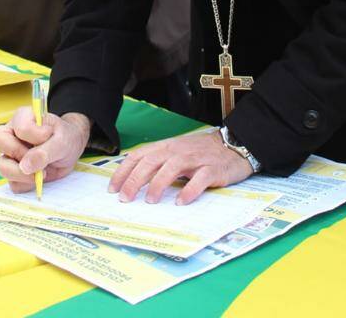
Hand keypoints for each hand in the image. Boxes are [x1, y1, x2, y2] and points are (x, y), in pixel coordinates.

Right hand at [0, 107, 90, 192]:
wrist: (71, 150)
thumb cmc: (65, 137)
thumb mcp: (62, 140)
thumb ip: (45, 151)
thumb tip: (25, 166)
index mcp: (23, 118)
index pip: (19, 127)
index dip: (34, 136)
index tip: (48, 136)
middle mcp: (12, 134)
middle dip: (19, 155)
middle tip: (38, 160)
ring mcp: (11, 154)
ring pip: (2, 166)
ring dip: (23, 174)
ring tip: (43, 172)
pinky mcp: (15, 172)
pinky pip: (13, 183)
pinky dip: (27, 185)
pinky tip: (40, 177)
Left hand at [108, 132, 252, 205]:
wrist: (233, 144)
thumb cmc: (200, 152)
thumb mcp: (175, 152)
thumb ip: (157, 163)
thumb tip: (132, 181)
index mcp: (166, 146)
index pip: (139, 156)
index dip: (124, 171)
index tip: (112, 189)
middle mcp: (177, 150)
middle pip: (151, 161)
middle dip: (135, 179)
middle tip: (125, 198)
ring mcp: (195, 159)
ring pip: (172, 167)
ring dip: (158, 184)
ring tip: (150, 201)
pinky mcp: (212, 169)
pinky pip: (199, 179)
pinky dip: (189, 190)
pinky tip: (181, 202)